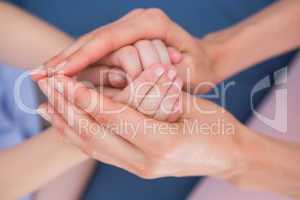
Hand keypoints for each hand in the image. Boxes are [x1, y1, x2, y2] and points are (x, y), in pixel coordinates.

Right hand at [33, 9, 221, 93]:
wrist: (207, 59)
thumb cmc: (200, 68)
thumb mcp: (188, 74)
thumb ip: (159, 77)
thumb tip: (124, 84)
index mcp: (152, 24)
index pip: (110, 39)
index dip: (83, 55)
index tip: (60, 72)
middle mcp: (137, 21)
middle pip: (96, 38)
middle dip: (68, 56)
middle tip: (41, 75)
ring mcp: (130, 28)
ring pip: (93, 42)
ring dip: (68, 58)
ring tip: (44, 73)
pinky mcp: (126, 39)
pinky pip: (98, 48)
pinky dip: (79, 60)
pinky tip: (62, 70)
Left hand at [37, 74, 246, 178]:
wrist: (229, 155)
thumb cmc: (217, 125)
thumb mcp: (188, 104)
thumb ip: (152, 99)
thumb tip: (118, 88)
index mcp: (164, 142)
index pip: (113, 117)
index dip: (86, 97)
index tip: (65, 80)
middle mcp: (147, 162)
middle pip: (95, 134)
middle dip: (67, 108)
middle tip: (47, 87)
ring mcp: (141, 169)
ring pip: (93, 148)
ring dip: (67, 125)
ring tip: (46, 107)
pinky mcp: (138, 168)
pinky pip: (102, 154)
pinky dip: (81, 138)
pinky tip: (68, 126)